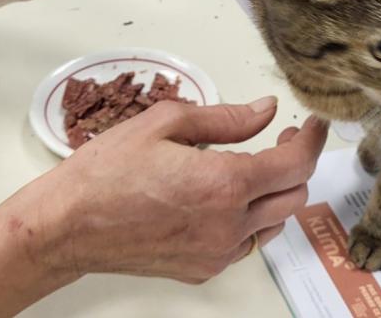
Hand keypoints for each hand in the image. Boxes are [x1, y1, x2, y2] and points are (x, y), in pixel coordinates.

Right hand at [46, 97, 326, 281]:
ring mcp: (217, 252)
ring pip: (275, 223)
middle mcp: (228, 225)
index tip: (313, 123)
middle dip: (295, 163)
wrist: (67, 226)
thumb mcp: (166, 123)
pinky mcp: (203, 269)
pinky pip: (247, 243)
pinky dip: (250, 219)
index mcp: (223, 184)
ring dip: (275, 193)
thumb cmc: (106, 172)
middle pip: (294, 195)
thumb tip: (266, 111)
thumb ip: (226, 118)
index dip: (313, 139)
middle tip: (279, 140)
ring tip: (251, 167)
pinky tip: (225, 199)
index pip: (296, 164)